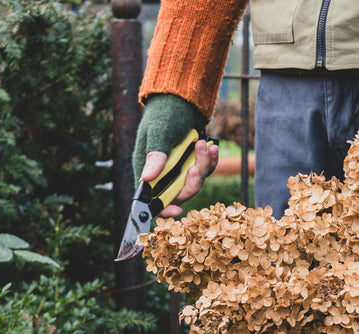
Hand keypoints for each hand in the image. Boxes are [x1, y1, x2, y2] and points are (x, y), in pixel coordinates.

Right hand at [132, 93, 216, 215]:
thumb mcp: (159, 133)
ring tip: (206, 146)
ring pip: (195, 182)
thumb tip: (147, 179)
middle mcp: (163, 173)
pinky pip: (205, 171)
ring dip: (203, 166)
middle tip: (196, 167)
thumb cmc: (164, 113)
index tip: (177, 211)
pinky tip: (212, 148)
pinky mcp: (193, 162)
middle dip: (191, 182)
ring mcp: (179, 169)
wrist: (181, 98)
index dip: (164, 208)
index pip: (153, 198)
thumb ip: (155, 155)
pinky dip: (210, 161)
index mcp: (147, 169)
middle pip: (179, 193)